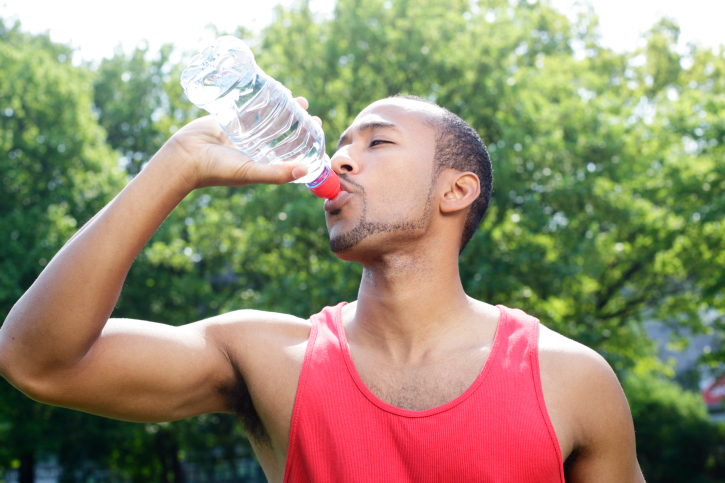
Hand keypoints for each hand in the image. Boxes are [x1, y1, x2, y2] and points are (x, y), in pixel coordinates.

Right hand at [166, 96, 320, 189]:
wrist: (185, 157)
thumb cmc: (218, 170)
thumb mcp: (250, 172)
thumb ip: (276, 173)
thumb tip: (305, 170)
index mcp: (263, 161)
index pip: (290, 149)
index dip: (305, 138)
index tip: (316, 124)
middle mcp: (256, 147)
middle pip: (281, 130)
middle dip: (295, 118)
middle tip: (305, 106)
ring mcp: (243, 133)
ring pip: (267, 117)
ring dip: (280, 106)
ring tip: (292, 95)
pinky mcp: (230, 120)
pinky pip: (249, 108)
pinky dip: (260, 99)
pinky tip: (271, 89)